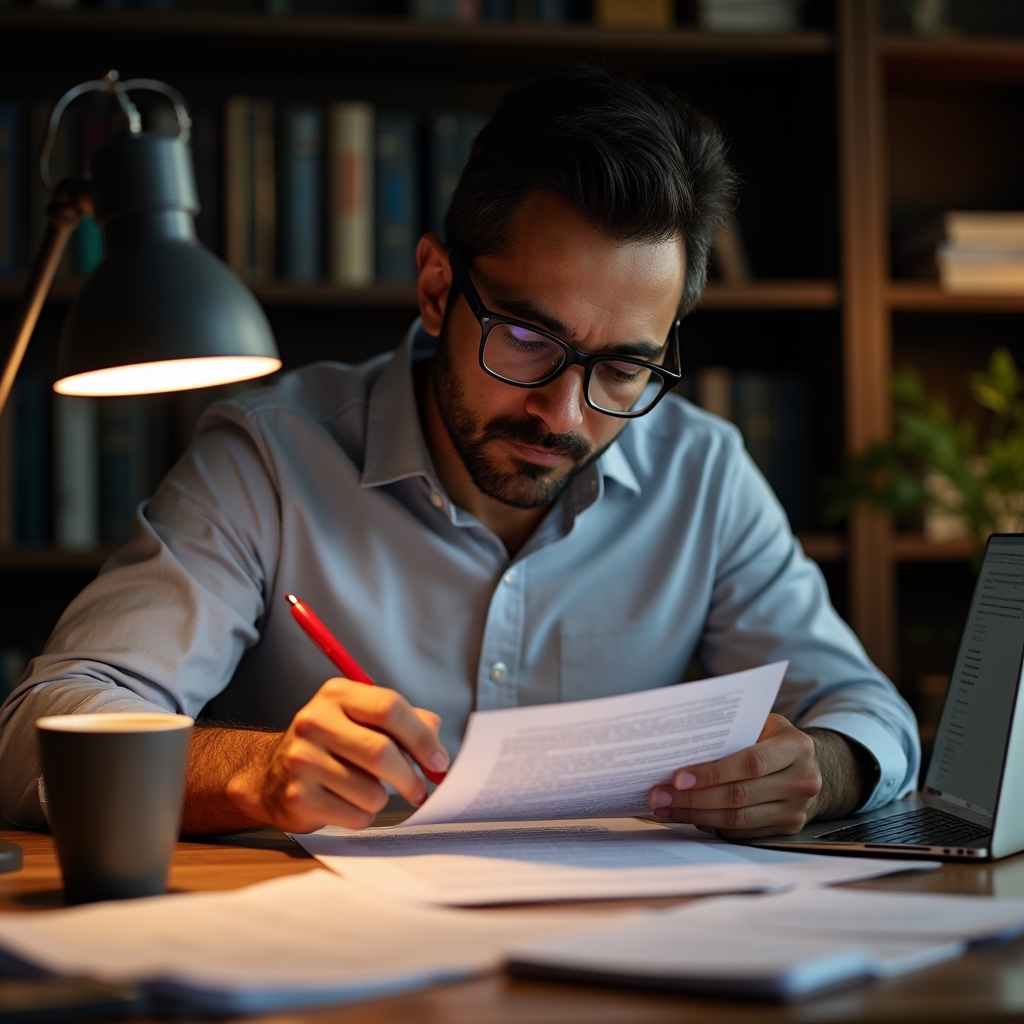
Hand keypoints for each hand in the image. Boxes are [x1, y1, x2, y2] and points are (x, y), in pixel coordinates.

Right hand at [225, 677, 448, 833]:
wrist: (270, 775)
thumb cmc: (332, 745)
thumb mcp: (363, 719)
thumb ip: (406, 723)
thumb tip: (437, 746)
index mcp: (337, 694)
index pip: (389, 708)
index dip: (421, 737)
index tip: (438, 761)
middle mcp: (314, 722)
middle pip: (381, 752)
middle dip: (410, 777)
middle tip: (420, 790)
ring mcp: (302, 760)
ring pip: (371, 791)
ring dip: (382, 799)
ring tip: (368, 791)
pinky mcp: (298, 797)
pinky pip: (355, 816)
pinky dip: (363, 816)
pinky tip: (347, 804)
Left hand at [646, 713, 825, 839]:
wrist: (809, 766)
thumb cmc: (773, 739)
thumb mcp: (762, 724)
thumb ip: (732, 732)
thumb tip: (680, 747)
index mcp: (797, 747)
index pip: (750, 763)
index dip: (712, 772)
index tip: (677, 777)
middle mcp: (802, 780)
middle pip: (739, 795)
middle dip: (693, 797)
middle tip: (660, 795)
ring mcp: (796, 809)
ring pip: (737, 818)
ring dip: (696, 815)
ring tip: (666, 808)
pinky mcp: (787, 828)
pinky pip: (742, 832)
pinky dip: (711, 825)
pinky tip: (688, 816)